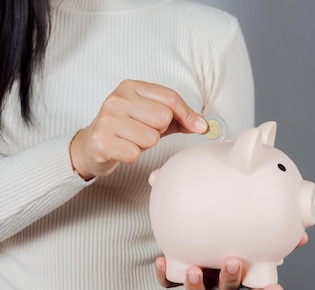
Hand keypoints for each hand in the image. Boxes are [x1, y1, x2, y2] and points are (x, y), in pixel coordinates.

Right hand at [70, 80, 207, 179]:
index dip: (188, 114)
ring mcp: (107, 119)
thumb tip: (203, 124)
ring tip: (132, 140)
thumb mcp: (153, 117)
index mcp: (131, 87)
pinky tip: (122, 149)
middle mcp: (116, 99)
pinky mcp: (101, 141)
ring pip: (151, 137)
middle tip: (144, 131)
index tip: (198, 126)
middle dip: (159, 131)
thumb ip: (179, 118)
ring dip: (146, 145)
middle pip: (163, 117)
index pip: (170, 97)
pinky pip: (135, 153)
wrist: (92, 146)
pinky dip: (133, 156)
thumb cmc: (127, 129)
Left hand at [155, 232, 309, 289]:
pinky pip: (168, 280)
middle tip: (233, 262)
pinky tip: (162, 259)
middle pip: (229, 288)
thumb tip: (303, 232)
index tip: (276, 289)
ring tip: (194, 270)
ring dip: (197, 285)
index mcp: (242, 268)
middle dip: (232, 279)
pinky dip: (164, 274)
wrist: (191, 215)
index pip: (258, 285)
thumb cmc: (226, 218)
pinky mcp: (174, 272)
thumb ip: (271, 219)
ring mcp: (199, 276)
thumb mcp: (247, 217)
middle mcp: (222, 275)